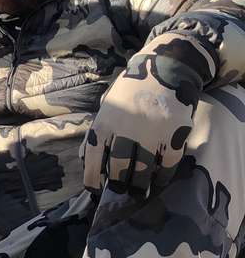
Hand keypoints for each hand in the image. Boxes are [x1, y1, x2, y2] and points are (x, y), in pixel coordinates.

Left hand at [82, 34, 210, 195]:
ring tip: (139, 190)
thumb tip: (84, 159)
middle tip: (121, 190)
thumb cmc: (130, 90)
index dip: (92, 179)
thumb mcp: (106, 106)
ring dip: (140, 185)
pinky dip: (163, 177)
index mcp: (104, 123)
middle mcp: (125, 131)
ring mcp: (151, 134)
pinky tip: (159, 181)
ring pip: (143, 171)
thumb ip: (96, 132)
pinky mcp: (174, 136)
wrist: (165, 67)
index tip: (94, 190)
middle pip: (119, 169)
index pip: (93, 159)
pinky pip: (167, 166)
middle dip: (119, 184)